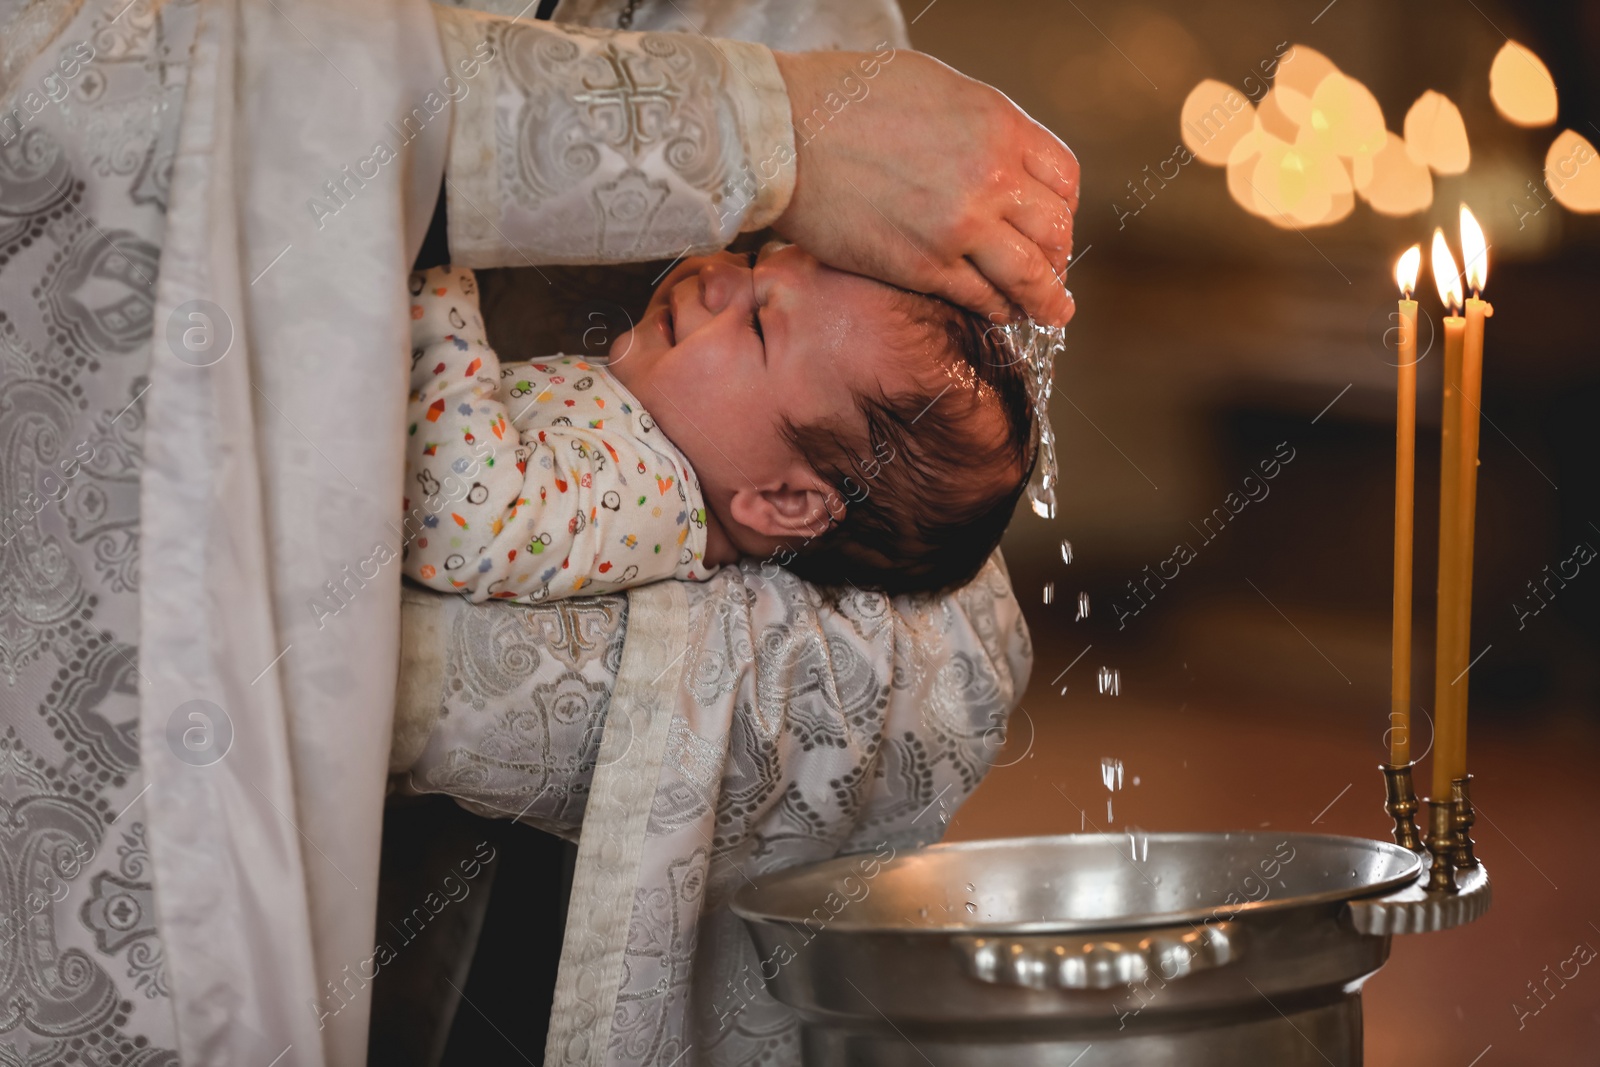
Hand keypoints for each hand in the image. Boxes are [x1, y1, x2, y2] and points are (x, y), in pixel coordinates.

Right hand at [771, 48, 1077, 326]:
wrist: (784, 132)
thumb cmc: (846, 98)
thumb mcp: (935, 86)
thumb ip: (979, 125)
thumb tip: (1000, 155)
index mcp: (998, 125)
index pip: (1063, 179)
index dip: (1064, 207)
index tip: (1055, 222)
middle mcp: (990, 177)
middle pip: (1055, 231)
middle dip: (1058, 255)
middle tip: (1053, 270)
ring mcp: (959, 227)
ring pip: (1029, 275)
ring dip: (1045, 299)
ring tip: (1051, 311)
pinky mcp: (923, 266)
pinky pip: (981, 298)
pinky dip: (998, 309)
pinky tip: (1001, 313)